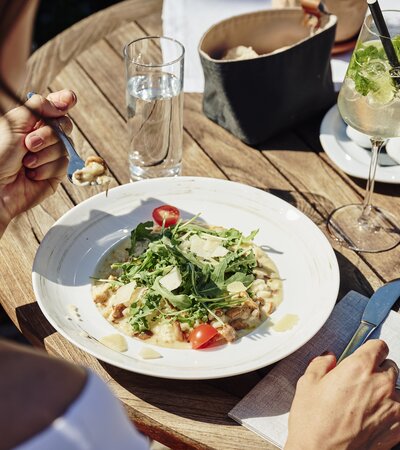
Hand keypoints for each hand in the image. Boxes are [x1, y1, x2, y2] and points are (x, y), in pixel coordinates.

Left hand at [0, 90, 75, 234]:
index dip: (63, 102)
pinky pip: (63, 166)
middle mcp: (40, 138)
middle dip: (48, 135)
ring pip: (65, 147)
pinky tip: (31, 173)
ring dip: (44, 154)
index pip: (52, 108)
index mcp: (29, 123)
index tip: (69, 99)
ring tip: (26, 162)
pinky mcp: (54, 174)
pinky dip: (46, 169)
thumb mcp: (15, 122)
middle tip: (29, 143)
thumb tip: (62, 102)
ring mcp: (48, 156)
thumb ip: (39, 106)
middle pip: (63, 126)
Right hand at [285, 340, 399, 449]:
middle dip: (377, 370)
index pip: (378, 346)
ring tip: (366, 403)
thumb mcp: (307, 384)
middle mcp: (381, 385)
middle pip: (390, 367)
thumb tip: (328, 358)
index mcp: (359, 368)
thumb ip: (321, 364)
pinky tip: (373, 418)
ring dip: (386, 392)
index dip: (370, 349)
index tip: (366, 353)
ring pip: (397, 390)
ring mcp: (393, 408)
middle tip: (360, 381)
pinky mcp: (397, 430)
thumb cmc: (313, 424)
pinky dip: (391, 412)